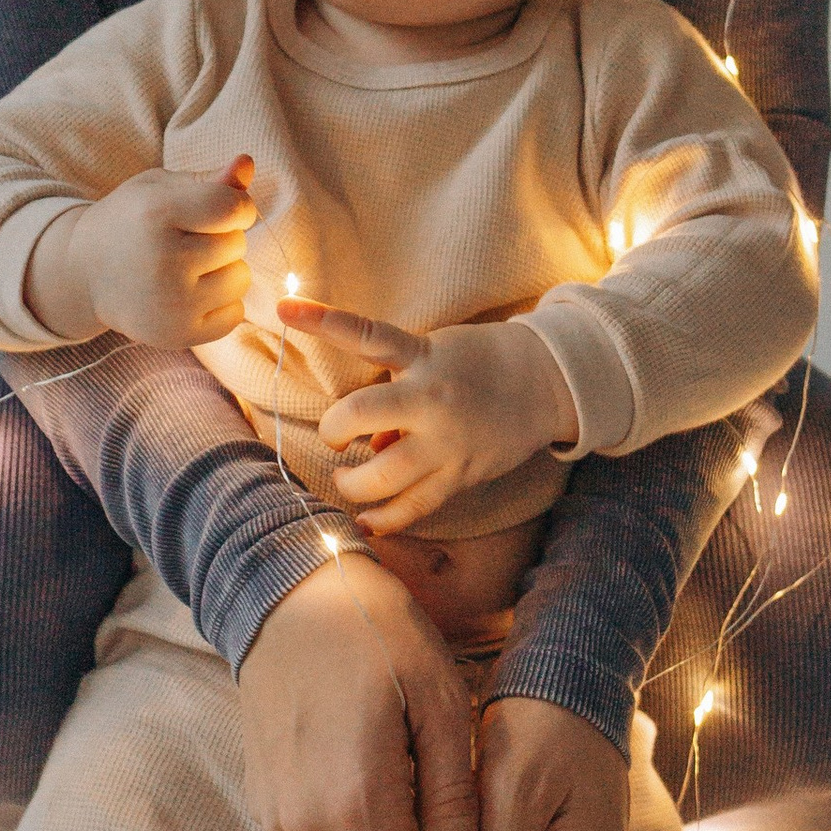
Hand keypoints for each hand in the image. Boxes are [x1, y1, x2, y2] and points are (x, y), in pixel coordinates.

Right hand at [33, 156, 255, 347]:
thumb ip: (208, 179)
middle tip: (186, 240)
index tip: (218, 209)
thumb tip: (247, 163)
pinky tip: (192, 292)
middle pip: (238, 244)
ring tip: (189, 266)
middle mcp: (164, 261)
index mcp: (156, 214)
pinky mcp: (178, 334)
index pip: (233, 209)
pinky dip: (222, 302)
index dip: (237, 207)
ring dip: (225, 270)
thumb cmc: (132, 221)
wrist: (86, 273)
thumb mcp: (160, 188)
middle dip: (222, 238)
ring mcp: (171, 303)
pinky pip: (235, 313)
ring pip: (241, 279)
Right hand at [236, 551, 480, 830]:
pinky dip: (360, 824)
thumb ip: (454, 808)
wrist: (287, 594)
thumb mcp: (440, 707)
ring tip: (419, 782)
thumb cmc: (379, 636)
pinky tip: (378, 768)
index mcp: (361, 809)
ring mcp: (282, 821)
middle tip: (462, 827)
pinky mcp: (267, 807)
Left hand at [279, 298, 576, 538]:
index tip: (283, 308)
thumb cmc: (479, 363)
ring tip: (348, 481)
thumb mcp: (435, 357)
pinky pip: (416, 506)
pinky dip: (387, 518)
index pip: (367, 334)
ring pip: (385, 475)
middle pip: (361, 416)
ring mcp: (447, 442)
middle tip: (334, 440)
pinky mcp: (462, 474)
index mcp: (422, 357)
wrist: (546, 382)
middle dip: (334, 431)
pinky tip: (368, 521)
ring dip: (354, 484)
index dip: (323, 321)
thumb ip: (398, 393)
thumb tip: (370, 448)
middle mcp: (432, 399)